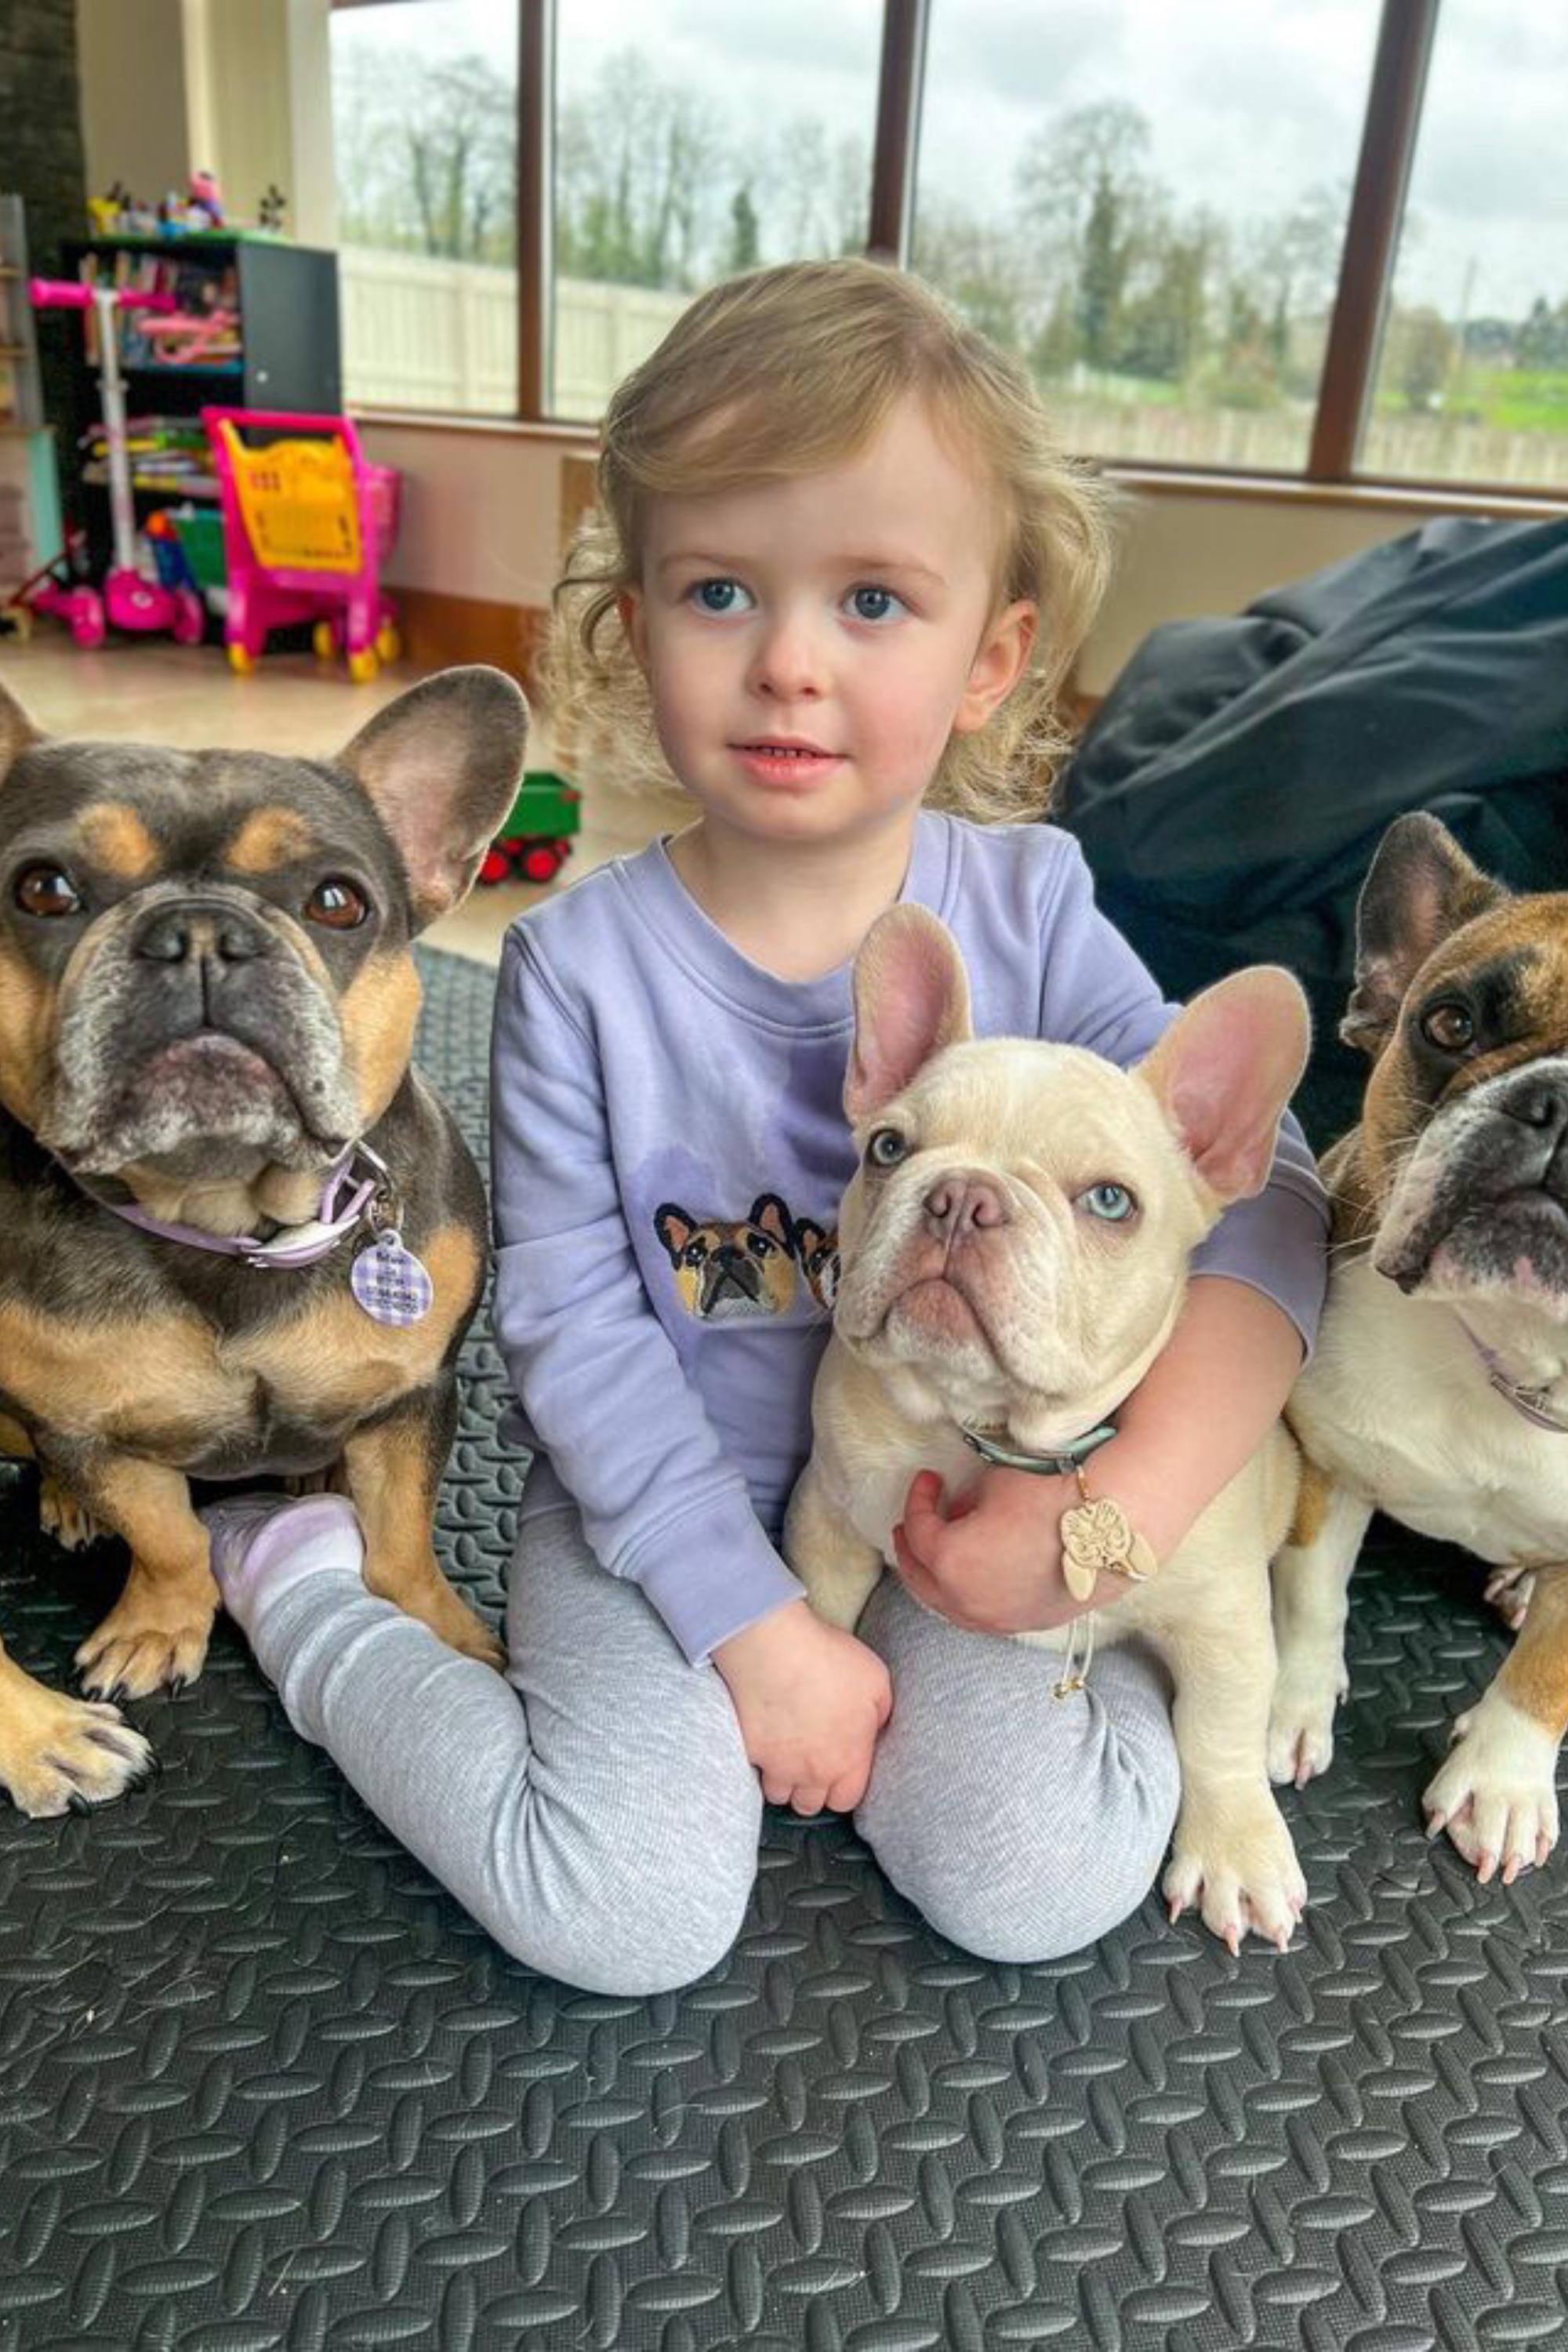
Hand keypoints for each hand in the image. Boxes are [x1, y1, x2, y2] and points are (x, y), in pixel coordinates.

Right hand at [714, 1598, 891, 1814]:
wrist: (774, 1649)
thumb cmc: (827, 1660)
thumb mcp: (877, 1680)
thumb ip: (882, 1712)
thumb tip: (876, 1726)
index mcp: (848, 1759)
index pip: (846, 1800)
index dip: (843, 1787)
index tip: (840, 1770)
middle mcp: (812, 1771)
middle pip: (809, 1805)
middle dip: (812, 1790)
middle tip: (812, 1764)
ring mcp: (776, 1765)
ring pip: (778, 1794)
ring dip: (782, 1780)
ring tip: (786, 1755)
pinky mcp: (748, 1750)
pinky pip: (752, 1769)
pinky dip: (757, 1760)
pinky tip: (762, 1740)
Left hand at [892, 1466, 1129, 1635]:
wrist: (1112, 1529)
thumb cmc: (1050, 1499)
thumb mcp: (994, 1485)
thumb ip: (964, 1501)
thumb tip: (958, 1510)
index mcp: (950, 1563)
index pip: (919, 1531)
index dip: (919, 1500)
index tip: (929, 1479)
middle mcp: (966, 1602)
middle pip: (921, 1578)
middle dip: (912, 1548)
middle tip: (913, 1523)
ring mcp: (996, 1620)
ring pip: (947, 1604)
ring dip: (937, 1575)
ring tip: (941, 1548)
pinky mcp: (1024, 1624)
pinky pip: (979, 1613)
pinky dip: (966, 1592)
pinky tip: (975, 1571)